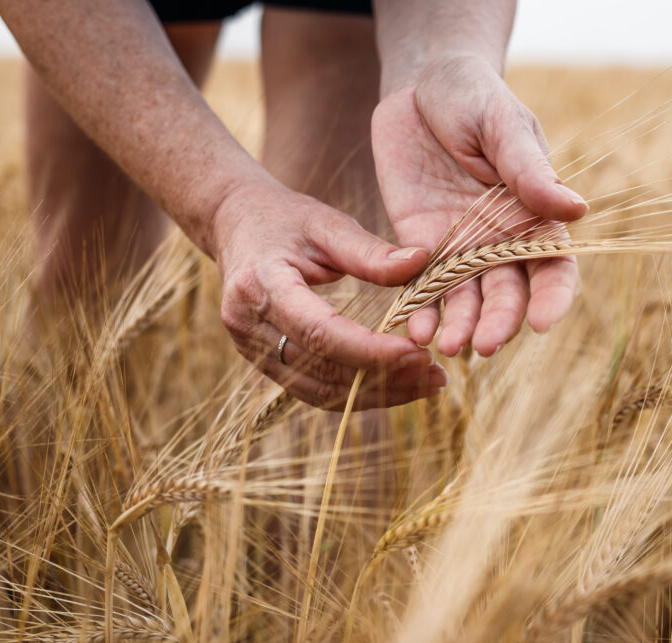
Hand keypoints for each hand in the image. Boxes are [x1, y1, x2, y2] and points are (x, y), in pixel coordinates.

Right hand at [212, 180, 447, 409]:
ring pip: (319, 391)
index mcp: (262, 284)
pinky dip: (357, 394)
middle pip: (321, 369)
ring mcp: (250, 350)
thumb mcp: (326, 223)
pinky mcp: (264, 362)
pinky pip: (313, 391)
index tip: (419, 353)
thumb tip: (422, 262)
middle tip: (436, 375)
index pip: (319, 331)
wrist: (235, 225)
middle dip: (384, 377)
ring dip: (377, 394)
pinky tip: (397, 386)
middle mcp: (248, 325)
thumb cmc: (285, 219)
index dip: (369, 351)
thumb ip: (370, 251)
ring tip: (426, 384)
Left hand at [372, 55, 587, 356]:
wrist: (419, 83)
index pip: (554, 267)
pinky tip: (413, 328)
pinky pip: (421, 285)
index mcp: (534, 215)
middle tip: (484, 346)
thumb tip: (577, 209)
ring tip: (446, 346)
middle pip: (508, 295)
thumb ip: (529, 169)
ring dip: (459, 326)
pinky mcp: (418, 244)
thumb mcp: (503, 125)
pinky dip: (419, 310)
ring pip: (465, 300)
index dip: (553, 298)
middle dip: (499, 323)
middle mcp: (500, 241)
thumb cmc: (473, 95)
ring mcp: (458, 247)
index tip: (543, 323)